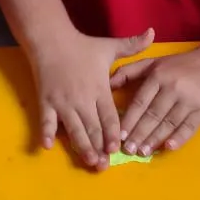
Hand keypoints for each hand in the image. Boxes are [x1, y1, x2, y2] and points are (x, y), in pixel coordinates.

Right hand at [31, 28, 154, 170]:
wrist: (51, 39)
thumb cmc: (82, 45)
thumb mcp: (109, 46)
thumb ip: (132, 45)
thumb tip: (153, 33)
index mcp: (99, 89)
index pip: (109, 116)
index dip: (114, 134)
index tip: (118, 148)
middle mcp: (82, 99)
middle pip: (93, 127)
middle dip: (99, 147)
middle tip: (105, 165)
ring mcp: (63, 102)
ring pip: (74, 129)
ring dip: (81, 146)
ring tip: (88, 161)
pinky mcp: (46, 102)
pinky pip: (46, 121)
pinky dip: (46, 134)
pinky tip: (47, 147)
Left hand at [112, 46, 199, 155]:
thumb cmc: (179, 65)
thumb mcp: (153, 62)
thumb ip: (129, 71)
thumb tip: (106, 84)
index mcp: (158, 76)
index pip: (141, 101)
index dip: (130, 119)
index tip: (119, 135)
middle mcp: (173, 88)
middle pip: (153, 115)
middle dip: (139, 134)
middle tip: (128, 150)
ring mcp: (190, 100)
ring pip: (169, 123)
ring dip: (155, 139)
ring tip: (142, 152)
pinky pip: (189, 127)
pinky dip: (179, 138)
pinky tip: (168, 147)